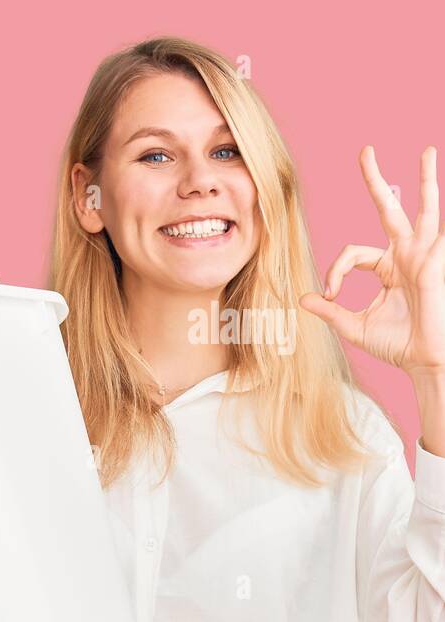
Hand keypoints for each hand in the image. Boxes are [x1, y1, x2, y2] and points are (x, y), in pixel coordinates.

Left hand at [300, 146, 444, 381]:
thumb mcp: (353, 325)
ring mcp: (424, 254)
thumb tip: (302, 298)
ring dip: (425, 179)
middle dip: (376, 181)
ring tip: (427, 150)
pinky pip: (435, 227)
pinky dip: (434, 204)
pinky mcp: (435, 259)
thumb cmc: (397, 344)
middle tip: (365, 151)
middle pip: (389, 209)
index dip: (335, 271)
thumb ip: (329, 310)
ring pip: (424, 208)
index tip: (330, 294)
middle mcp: (407, 255)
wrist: (425, 360)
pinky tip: (436, 182)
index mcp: (387, 268)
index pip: (352, 253)